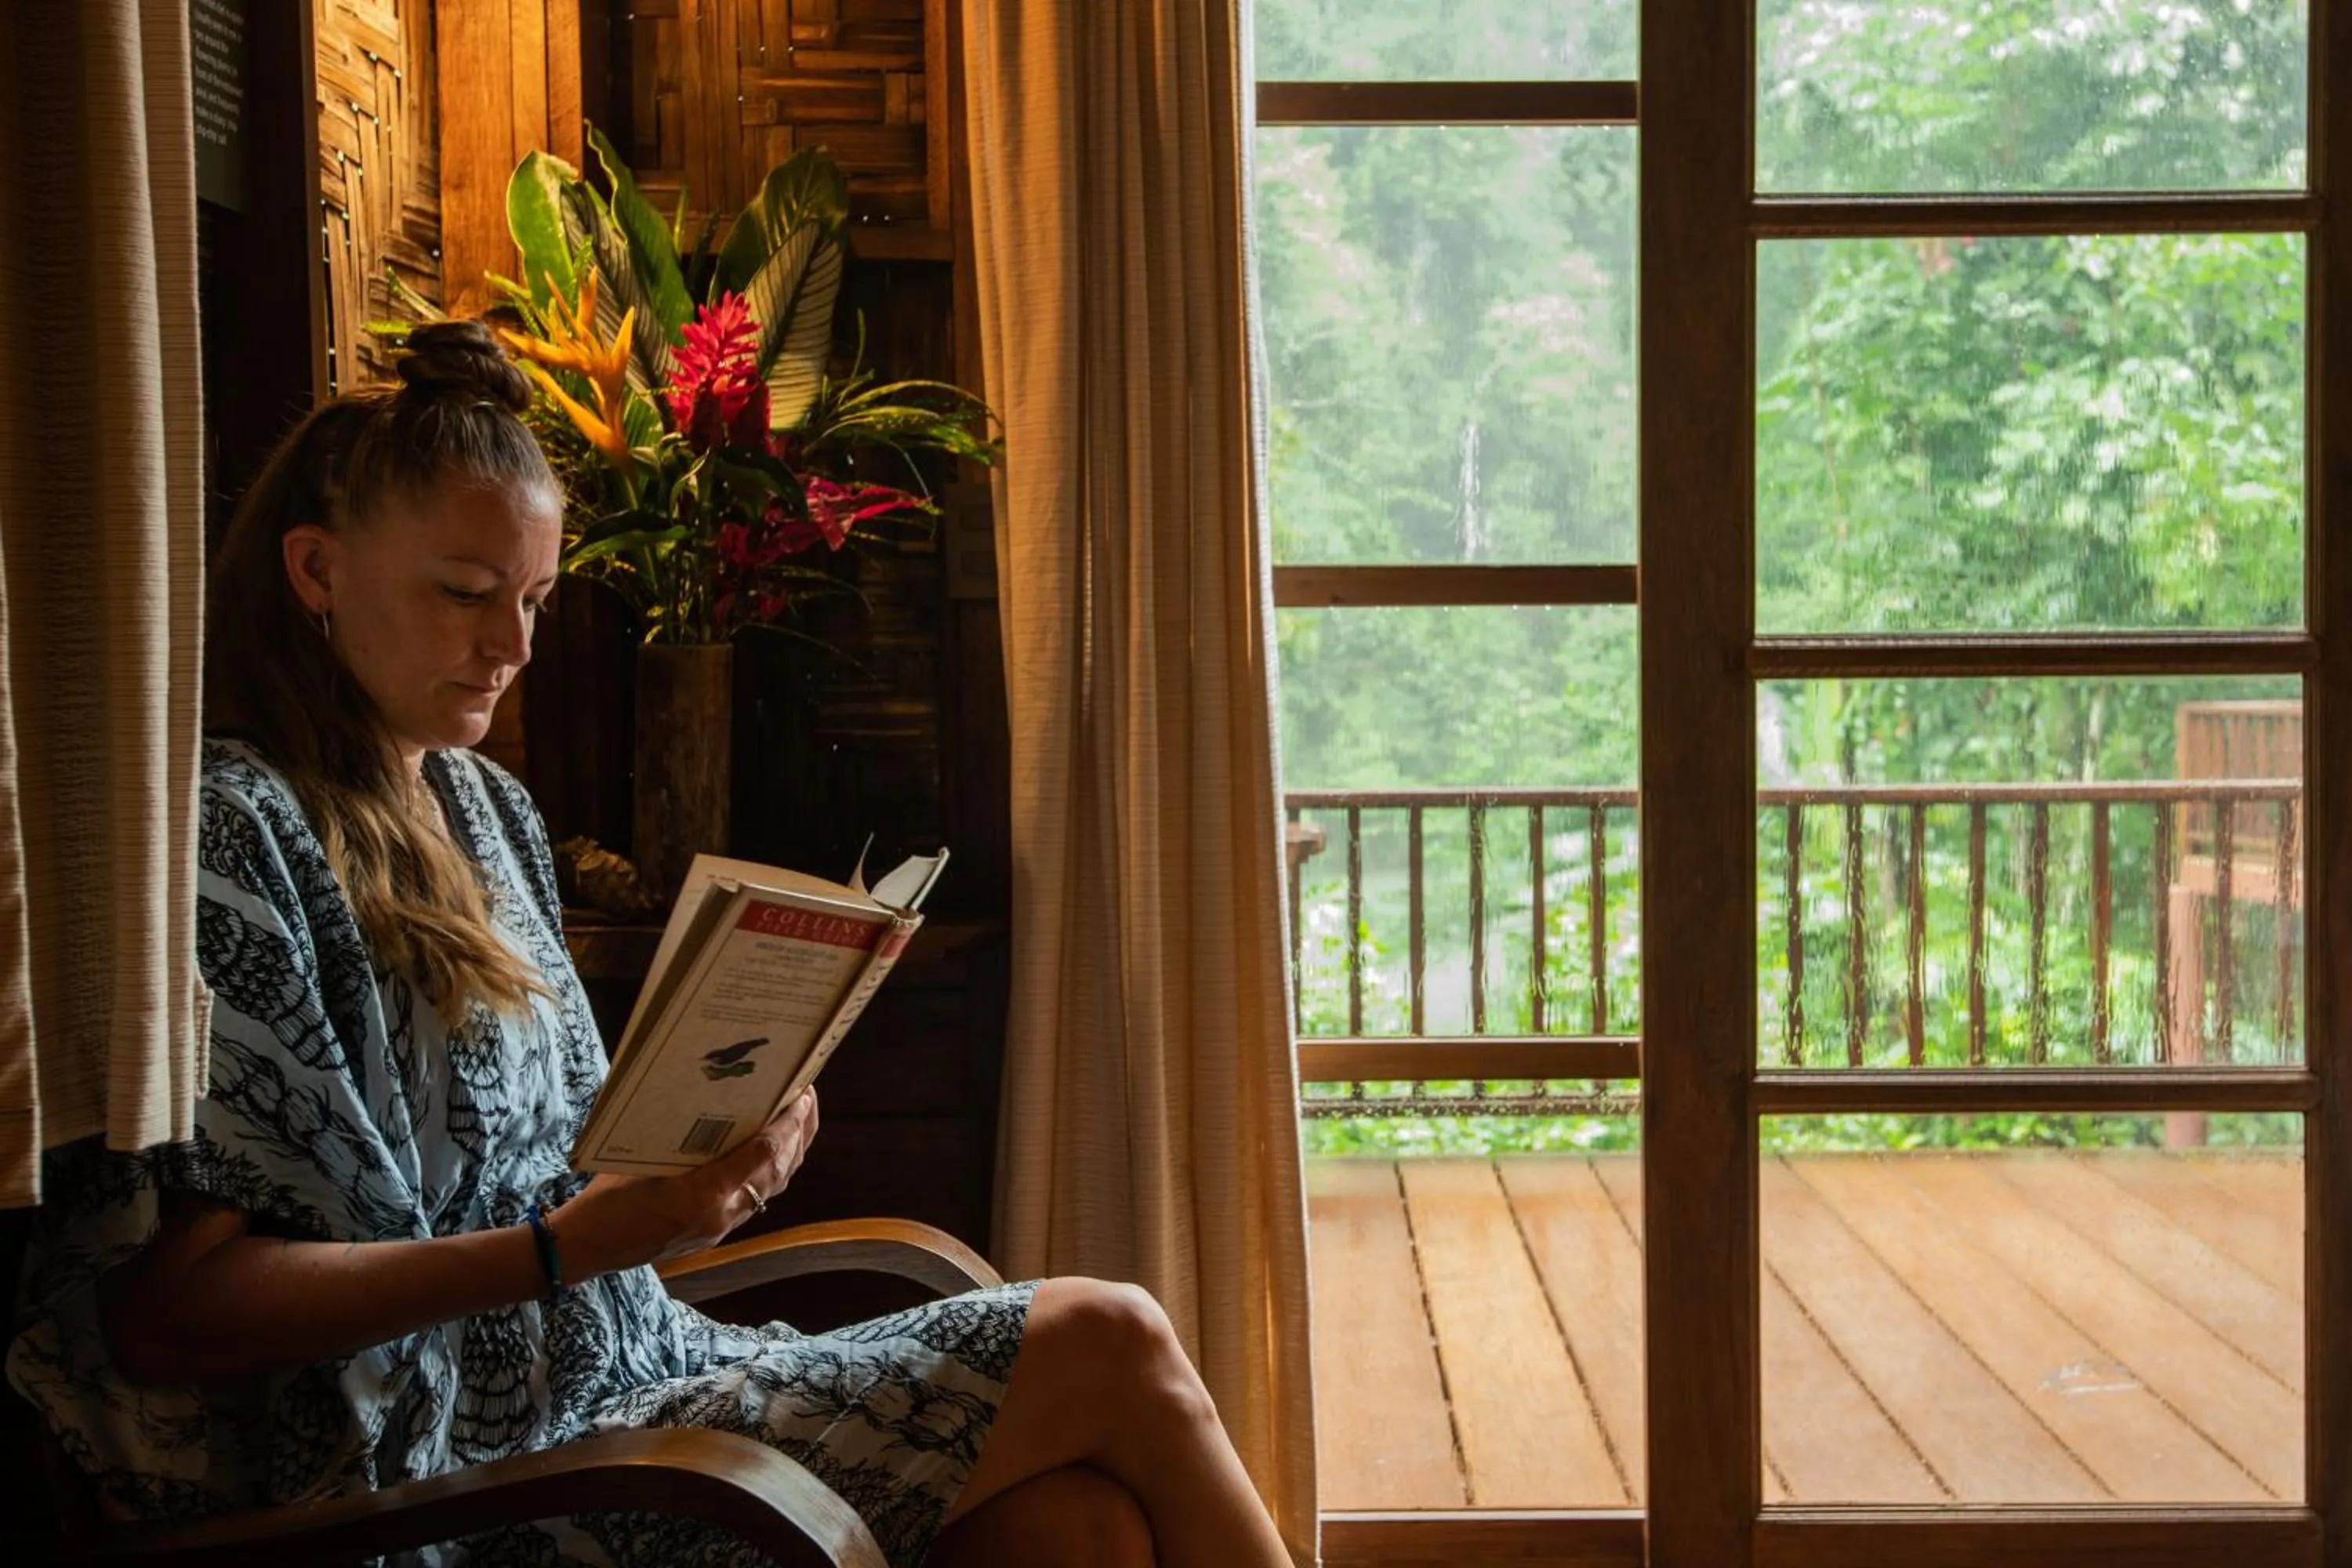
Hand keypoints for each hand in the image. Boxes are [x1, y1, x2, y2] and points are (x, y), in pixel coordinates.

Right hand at [549, 1089, 819, 1278]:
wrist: (587, 1248)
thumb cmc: (606, 1197)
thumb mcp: (639, 1156)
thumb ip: (680, 1135)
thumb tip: (708, 1093)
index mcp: (701, 1193)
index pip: (762, 1156)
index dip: (787, 1125)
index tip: (800, 1095)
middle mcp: (720, 1215)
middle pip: (778, 1172)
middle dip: (798, 1133)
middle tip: (806, 1097)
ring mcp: (720, 1227)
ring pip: (772, 1188)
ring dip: (791, 1153)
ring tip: (799, 1118)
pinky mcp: (715, 1233)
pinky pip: (756, 1199)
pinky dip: (771, 1172)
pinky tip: (773, 1150)